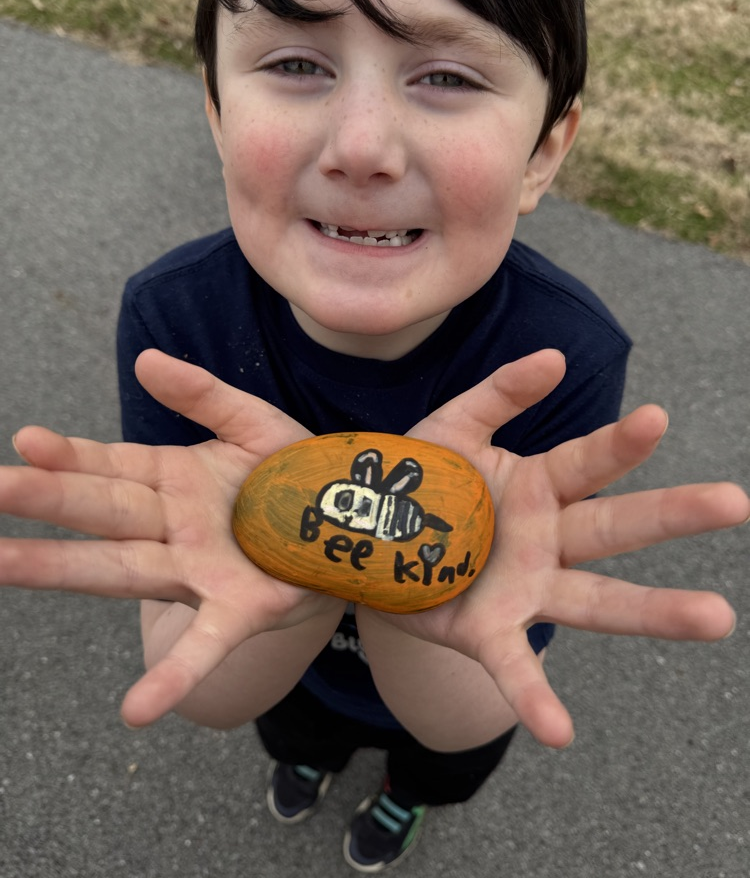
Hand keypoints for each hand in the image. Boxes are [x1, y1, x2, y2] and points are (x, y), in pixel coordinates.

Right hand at [0, 349, 340, 725]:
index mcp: (172, 480)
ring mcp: (199, 571)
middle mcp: (172, 526)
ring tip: (1, 565)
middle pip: (100, 512)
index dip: (68, 455)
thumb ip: (204, 394)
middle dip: (45, 501)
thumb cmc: (293, 476)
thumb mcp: (254, 424)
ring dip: (63, 570)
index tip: (26, 442)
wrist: (350, 526)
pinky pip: (204, 645)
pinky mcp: (241, 609)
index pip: (107, 465)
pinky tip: (137, 710)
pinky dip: (173, 675)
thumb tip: (145, 360)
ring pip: (122, 569)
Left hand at [393, 349, 748, 746]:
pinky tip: (561, 731)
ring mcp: (526, 589)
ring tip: (716, 618)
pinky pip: (516, 667)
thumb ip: (498, 394)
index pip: (588, 461)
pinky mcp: (488, 632)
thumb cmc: (421, 480)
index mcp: (539, 485)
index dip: (619, 442)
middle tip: (736, 502)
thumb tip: (554, 358)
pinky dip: (537, 697)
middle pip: (616, 528)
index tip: (656, 418)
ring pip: (597, 602)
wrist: (369, 540)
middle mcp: (547, 538)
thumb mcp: (451, 428)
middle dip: (672, 514)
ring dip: (655, 612)